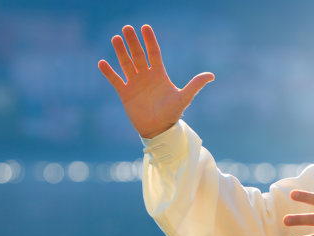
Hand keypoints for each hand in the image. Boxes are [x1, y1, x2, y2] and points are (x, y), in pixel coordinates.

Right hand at [98, 25, 214, 138]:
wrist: (158, 130)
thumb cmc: (171, 114)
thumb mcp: (184, 98)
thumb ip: (195, 85)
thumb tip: (212, 75)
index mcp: (159, 74)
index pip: (154, 53)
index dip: (150, 40)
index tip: (145, 27)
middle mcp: (146, 76)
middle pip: (138, 55)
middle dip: (133, 42)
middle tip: (127, 27)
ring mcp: (134, 84)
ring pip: (126, 64)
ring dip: (120, 52)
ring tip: (115, 38)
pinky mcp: (125, 94)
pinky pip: (115, 80)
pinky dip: (108, 72)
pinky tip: (102, 62)